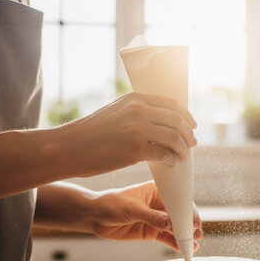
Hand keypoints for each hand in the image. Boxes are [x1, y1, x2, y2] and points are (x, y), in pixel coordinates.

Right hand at [59, 92, 196, 176]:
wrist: (67, 148)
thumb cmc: (90, 134)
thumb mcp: (115, 113)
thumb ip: (138, 113)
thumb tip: (163, 124)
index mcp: (135, 99)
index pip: (171, 104)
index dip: (186, 116)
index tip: (192, 125)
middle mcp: (138, 110)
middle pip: (177, 120)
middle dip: (188, 133)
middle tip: (192, 143)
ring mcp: (138, 129)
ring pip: (175, 137)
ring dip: (183, 147)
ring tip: (183, 154)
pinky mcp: (135, 148)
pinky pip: (164, 153)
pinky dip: (171, 158)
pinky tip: (170, 161)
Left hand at [88, 181, 202, 250]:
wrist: (94, 216)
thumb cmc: (111, 204)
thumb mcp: (131, 209)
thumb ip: (151, 216)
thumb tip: (170, 223)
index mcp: (158, 191)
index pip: (178, 199)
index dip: (188, 210)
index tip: (195, 221)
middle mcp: (160, 204)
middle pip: (180, 215)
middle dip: (189, 224)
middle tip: (198, 234)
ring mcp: (157, 219)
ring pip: (175, 228)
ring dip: (185, 236)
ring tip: (195, 244)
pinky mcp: (152, 232)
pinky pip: (166, 238)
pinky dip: (175, 243)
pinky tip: (184, 249)